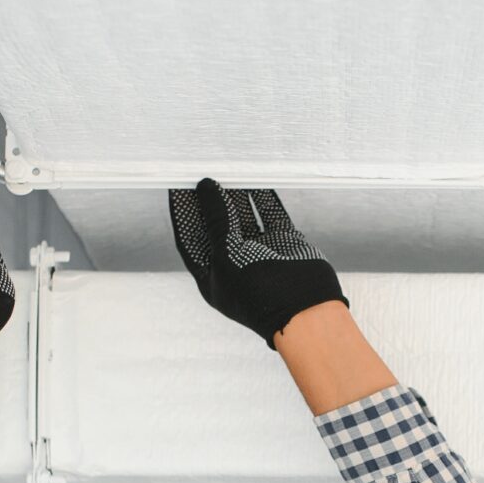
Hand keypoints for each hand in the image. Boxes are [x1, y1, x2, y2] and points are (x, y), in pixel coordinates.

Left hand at [165, 180, 346, 346]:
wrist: (305, 311)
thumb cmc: (259, 296)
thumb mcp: (226, 256)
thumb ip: (216, 220)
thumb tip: (206, 188)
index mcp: (213, 274)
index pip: (191, 237)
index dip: (184, 213)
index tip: (178, 186)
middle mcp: (235, 262)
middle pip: (216, 224)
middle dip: (209, 200)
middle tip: (204, 172)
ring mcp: (261, 251)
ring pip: (244, 215)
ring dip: (236, 195)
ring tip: (228, 171)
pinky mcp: (284, 241)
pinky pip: (271, 213)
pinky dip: (263, 196)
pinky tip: (255, 179)